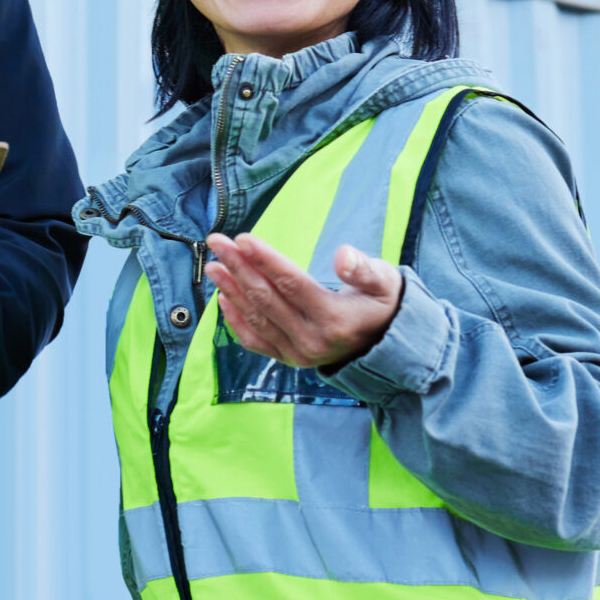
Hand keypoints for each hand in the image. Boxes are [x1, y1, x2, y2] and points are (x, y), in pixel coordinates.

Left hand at [204, 232, 401, 369]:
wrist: (385, 345)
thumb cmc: (381, 303)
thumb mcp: (384, 281)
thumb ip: (364, 268)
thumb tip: (343, 255)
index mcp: (334, 319)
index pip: (292, 284)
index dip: (265, 260)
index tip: (242, 238)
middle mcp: (312, 341)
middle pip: (267, 299)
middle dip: (239, 267)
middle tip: (217, 242)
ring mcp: (297, 354)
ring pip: (256, 319)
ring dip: (231, 290)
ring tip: (213, 265)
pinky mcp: (288, 360)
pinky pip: (255, 342)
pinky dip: (236, 321)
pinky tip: (222, 298)